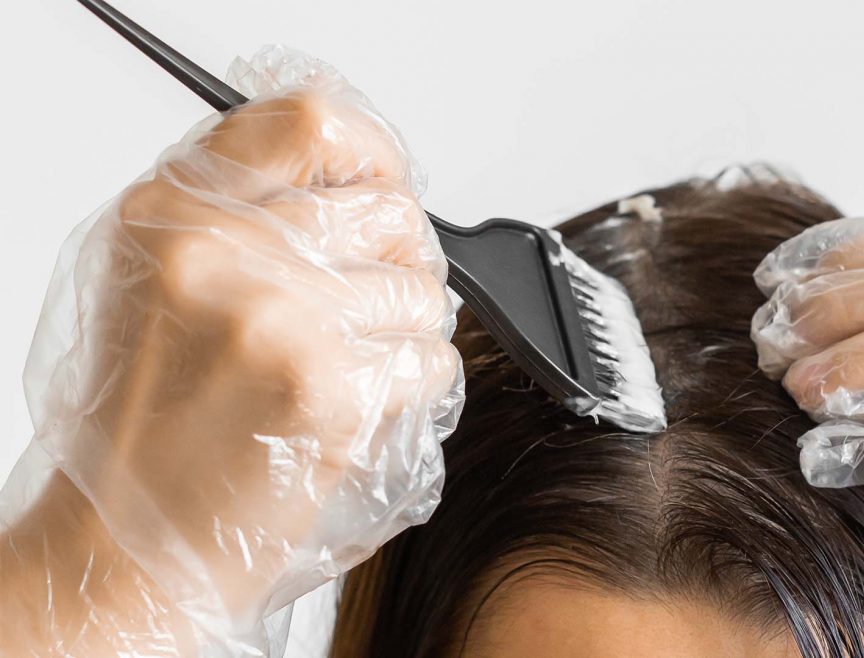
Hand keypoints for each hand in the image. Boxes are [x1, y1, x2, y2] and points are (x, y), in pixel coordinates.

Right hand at [2, 49, 462, 652]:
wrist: (129, 542)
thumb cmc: (146, 422)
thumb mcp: (157, 282)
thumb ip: (242, 213)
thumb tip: (356, 175)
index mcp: (174, 214)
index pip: (310, 121)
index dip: (372, 149)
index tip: (386, 181)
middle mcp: (227, 253)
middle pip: (390, 209)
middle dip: (400, 261)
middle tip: (366, 306)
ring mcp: (285, 320)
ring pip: (425, 291)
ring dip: (408, 333)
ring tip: (347, 368)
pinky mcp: (334, 390)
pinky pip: (434, 359)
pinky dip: (415, 387)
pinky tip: (359, 408)